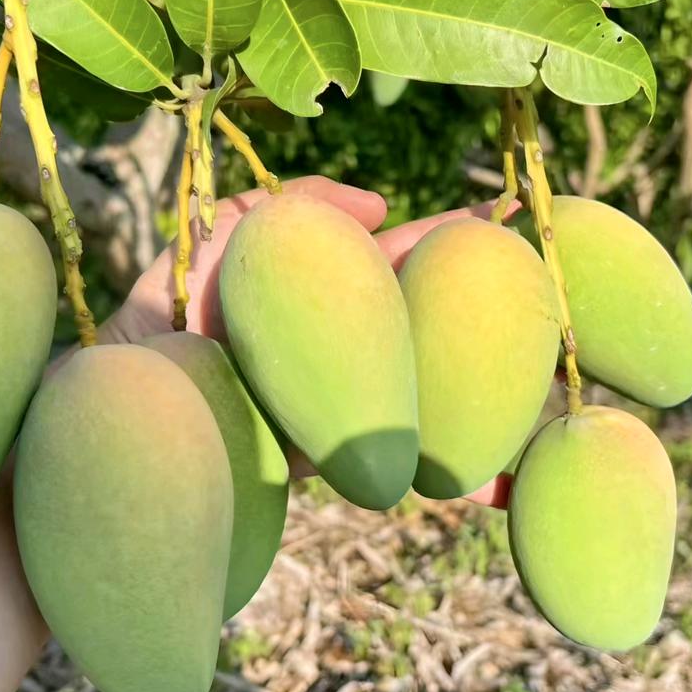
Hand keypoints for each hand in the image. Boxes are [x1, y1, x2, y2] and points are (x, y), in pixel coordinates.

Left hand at [103, 176, 513, 508]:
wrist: (136, 413)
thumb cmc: (163, 317)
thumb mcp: (221, 237)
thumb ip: (289, 205)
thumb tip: (377, 205)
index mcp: (318, 289)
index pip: (399, 259)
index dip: (450, 242)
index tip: (500, 223)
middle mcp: (337, 343)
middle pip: (427, 323)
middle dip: (486, 311)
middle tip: (553, 294)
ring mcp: (341, 400)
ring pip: (430, 389)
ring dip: (492, 392)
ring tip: (555, 387)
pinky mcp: (335, 457)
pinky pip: (404, 455)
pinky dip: (460, 473)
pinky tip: (510, 486)